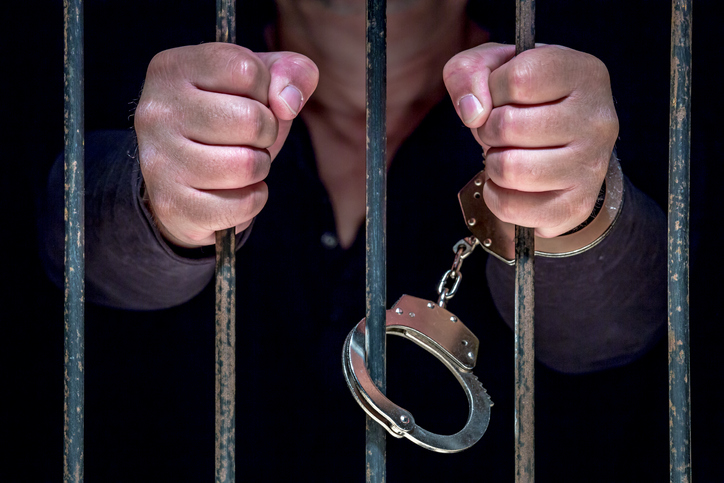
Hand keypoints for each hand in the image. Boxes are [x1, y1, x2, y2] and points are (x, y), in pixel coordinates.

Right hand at [135, 42, 318, 246]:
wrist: (182, 182)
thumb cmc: (227, 123)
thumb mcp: (259, 86)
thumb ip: (290, 73)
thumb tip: (288, 101)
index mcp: (172, 69)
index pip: (247, 70)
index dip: (265, 91)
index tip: (250, 101)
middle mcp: (156, 112)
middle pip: (252, 120)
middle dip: (267, 133)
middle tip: (249, 139)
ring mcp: (159, 161)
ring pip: (248, 165)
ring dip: (259, 168)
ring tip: (241, 163)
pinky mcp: (172, 205)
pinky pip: (243, 204)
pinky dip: (253, 200)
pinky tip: (234, 191)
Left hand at [443, 43, 617, 236]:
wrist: (565, 149)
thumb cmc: (525, 102)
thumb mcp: (493, 69)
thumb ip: (468, 73)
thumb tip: (473, 112)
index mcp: (583, 74)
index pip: (518, 78)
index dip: (492, 90)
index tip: (500, 97)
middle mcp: (598, 119)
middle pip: (507, 125)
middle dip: (488, 130)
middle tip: (500, 132)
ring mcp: (592, 166)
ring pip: (509, 169)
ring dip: (492, 164)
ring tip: (506, 155)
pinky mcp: (577, 205)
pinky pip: (510, 206)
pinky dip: (495, 196)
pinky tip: (509, 183)